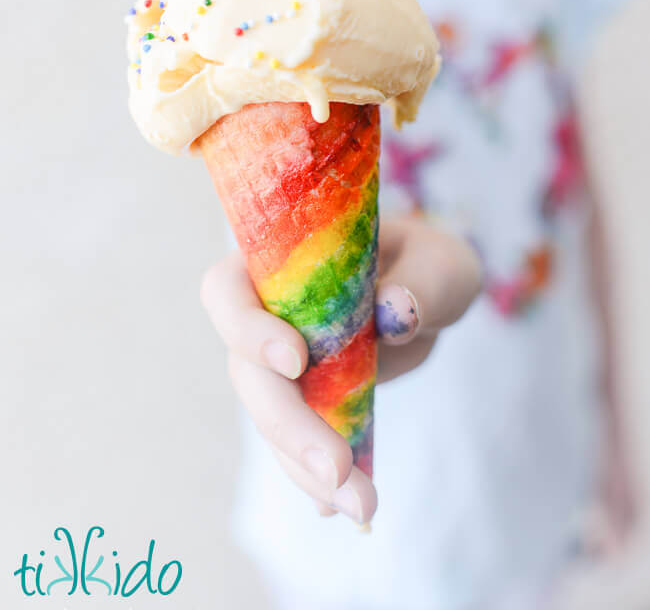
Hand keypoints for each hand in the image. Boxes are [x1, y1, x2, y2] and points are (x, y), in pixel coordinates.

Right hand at [200, 214, 482, 524]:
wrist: (430, 295)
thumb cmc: (427, 262)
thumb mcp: (441, 261)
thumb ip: (423, 281)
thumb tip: (394, 314)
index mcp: (278, 262)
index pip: (227, 290)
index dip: (246, 327)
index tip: (297, 359)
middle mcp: (266, 315)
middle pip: (247, 373)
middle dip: (287, 426)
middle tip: (338, 469)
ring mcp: (282, 365)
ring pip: (271, 421)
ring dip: (305, 468)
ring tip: (361, 506)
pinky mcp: (307, 404)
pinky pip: (299, 445)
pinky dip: (319, 478)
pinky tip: (345, 508)